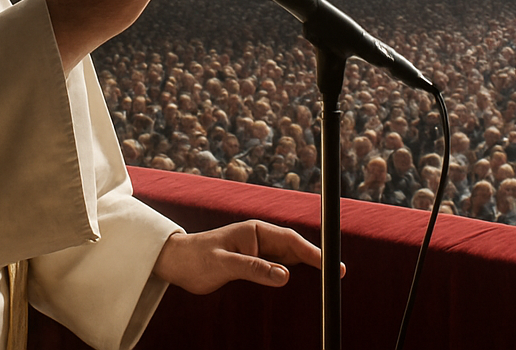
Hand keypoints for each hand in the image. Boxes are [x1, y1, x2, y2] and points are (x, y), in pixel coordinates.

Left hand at [151, 221, 340, 295]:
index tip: (331, 264)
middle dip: (316, 259)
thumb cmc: (197, 259)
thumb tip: (284, 275)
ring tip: (327, 280)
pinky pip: (277, 267)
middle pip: (294, 249)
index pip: (290, 241)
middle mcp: (259, 238)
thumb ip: (254, 268)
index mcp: (254, 231)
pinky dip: (292, 274)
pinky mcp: (252, 263)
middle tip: (337, 274)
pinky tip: (303, 284)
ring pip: (288, 259)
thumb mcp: (224, 264)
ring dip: (306, 268)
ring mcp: (257, 250)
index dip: (313, 252)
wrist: (178, 263)